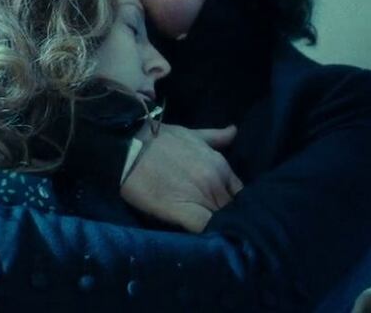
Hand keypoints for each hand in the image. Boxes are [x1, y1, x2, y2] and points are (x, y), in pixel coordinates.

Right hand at [121, 123, 241, 232]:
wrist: (129, 146)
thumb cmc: (158, 140)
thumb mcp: (191, 133)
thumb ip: (216, 136)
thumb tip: (234, 130)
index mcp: (221, 165)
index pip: (240, 194)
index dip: (233, 204)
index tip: (224, 209)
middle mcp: (217, 182)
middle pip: (233, 210)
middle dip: (228, 217)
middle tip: (218, 224)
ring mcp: (203, 199)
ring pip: (223, 221)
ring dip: (219, 228)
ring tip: (211, 234)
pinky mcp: (186, 214)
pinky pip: (206, 230)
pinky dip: (206, 236)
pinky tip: (201, 239)